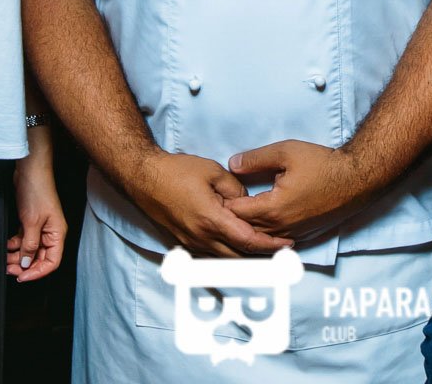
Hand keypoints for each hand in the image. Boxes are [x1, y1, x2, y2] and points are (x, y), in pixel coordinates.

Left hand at [8, 158, 66, 280]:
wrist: (30, 170)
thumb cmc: (37, 191)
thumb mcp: (31, 221)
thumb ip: (29, 244)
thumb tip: (26, 263)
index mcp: (56, 234)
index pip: (51, 262)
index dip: (37, 272)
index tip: (21, 277)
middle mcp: (50, 233)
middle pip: (39, 258)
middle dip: (24, 266)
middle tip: (8, 269)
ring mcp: (40, 228)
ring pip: (29, 250)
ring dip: (17, 256)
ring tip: (4, 258)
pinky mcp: (30, 222)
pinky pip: (23, 240)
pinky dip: (15, 245)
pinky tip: (6, 246)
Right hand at [129, 151, 292, 257]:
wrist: (145, 178)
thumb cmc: (178, 171)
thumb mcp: (213, 171)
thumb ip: (236, 189)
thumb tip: (248, 203)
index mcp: (211, 220)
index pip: (247, 240)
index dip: (269, 245)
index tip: (287, 244)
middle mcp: (202, 238)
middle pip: (239, 257)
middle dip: (262, 256)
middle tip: (282, 252)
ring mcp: (192, 243)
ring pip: (225, 260)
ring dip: (246, 258)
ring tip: (265, 252)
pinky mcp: (184, 242)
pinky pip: (211, 256)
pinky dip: (228, 256)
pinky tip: (238, 250)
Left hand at [226, 140, 368, 239]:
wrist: (356, 179)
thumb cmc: (322, 163)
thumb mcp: (286, 151)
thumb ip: (256, 159)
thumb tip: (232, 164)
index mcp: (272, 208)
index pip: (236, 213)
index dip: (223, 204)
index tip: (215, 195)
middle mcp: (281, 227)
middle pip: (245, 231)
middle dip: (231, 220)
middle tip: (218, 208)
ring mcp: (293, 234)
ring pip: (260, 240)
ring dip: (246, 230)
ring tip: (234, 219)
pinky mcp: (304, 236)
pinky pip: (276, 242)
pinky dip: (263, 236)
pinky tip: (257, 227)